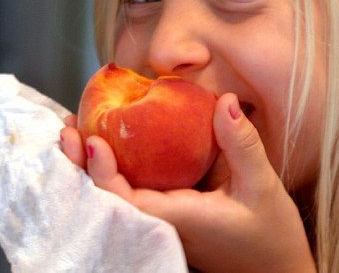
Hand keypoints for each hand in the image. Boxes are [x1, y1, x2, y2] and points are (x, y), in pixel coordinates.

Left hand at [60, 93, 315, 271]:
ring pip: (116, 197)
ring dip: (93, 168)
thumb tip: (225, 101)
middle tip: (67, 129)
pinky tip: (113, 151)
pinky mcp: (169, 221)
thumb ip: (242, 145)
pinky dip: (115, 172)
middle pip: (108, 199)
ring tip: (77, 134)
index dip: (101, 173)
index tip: (90, 140)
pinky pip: (133, 196)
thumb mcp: (263, 187)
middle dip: (82, 165)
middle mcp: (162, 225)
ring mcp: (163, 225)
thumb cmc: (272, 237)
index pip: (125, 200)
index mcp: (178, 219)